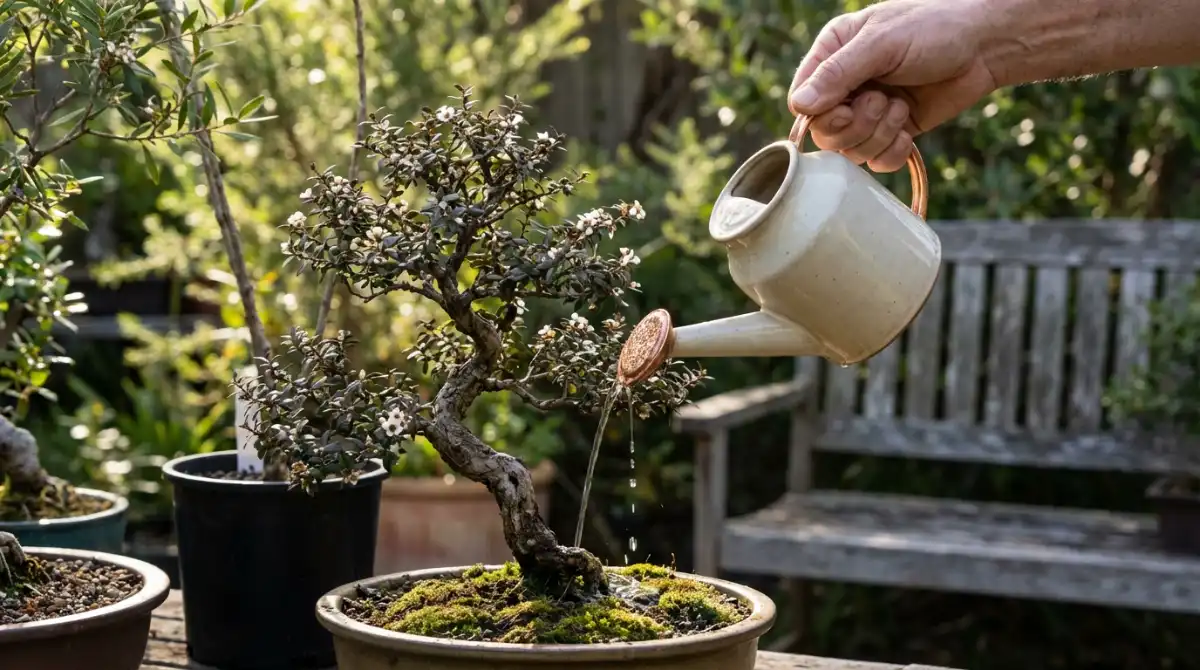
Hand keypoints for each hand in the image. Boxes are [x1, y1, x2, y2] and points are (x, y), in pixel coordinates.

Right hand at [789, 0, 1000, 171]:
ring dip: (878, 136)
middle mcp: (846, 85)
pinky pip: (876, 161)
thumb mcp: (882, 43)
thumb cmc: (934, 29)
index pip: (803, 101)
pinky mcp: (892, 131)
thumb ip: (839, 73)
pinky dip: (892, 153)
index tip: (847, 108)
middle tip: (883, 102)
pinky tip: (908, 132)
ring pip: (851, 151)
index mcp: (833, 54)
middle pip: (825, 133)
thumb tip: (800, 106)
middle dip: (856, 126)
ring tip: (901, 108)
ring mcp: (869, 111)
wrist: (985, 46)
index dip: (821, 115)